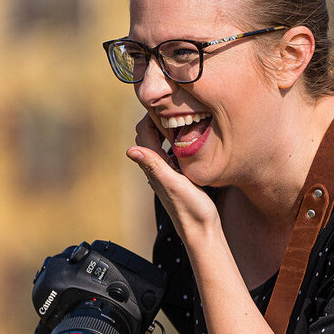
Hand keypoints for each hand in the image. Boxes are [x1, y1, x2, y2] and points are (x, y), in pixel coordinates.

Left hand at [127, 114, 219, 239]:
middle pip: (149, 136)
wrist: (203, 232)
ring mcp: (168, 173)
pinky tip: (190, 140)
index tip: (163, 101)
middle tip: (173, 105)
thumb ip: (155, 166)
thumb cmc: (190, 210)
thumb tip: (130, 151)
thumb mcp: (174, 185)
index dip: (150, 115)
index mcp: (155, 166)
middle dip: (157, 119)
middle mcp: (158, 168)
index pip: (143, 133)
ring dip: (166, 129)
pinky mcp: (179, 177)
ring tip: (181, 117)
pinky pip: (172, 153)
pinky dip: (176, 141)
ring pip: (161, 144)